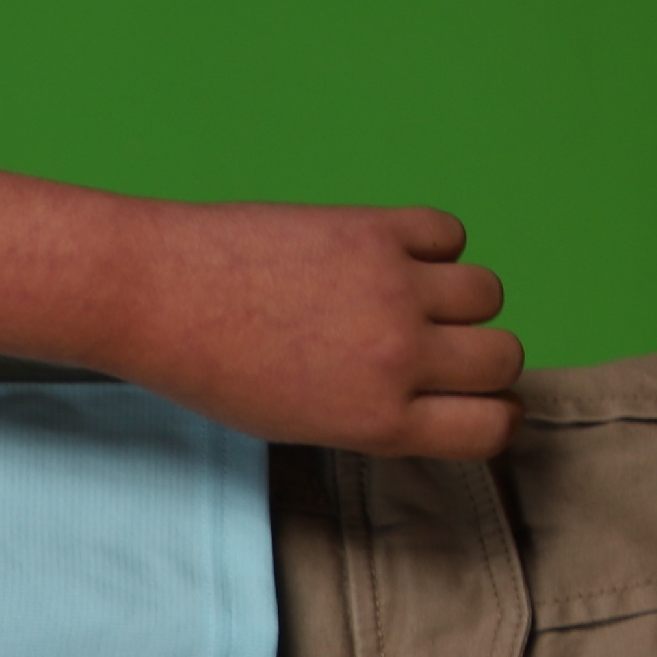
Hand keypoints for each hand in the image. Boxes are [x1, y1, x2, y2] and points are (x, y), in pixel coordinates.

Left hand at [119, 202, 523, 460]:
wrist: (152, 297)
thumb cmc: (210, 369)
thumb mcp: (294, 424)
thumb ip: (375, 414)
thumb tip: (440, 392)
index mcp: (376, 422)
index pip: (494, 428)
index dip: (488, 415)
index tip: (469, 401)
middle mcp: (396, 358)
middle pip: (504, 358)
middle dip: (478, 358)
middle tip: (432, 349)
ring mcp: (392, 289)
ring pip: (488, 293)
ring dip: (457, 298)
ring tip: (403, 299)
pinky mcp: (375, 229)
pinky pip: (449, 233)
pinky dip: (431, 243)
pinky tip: (388, 256)